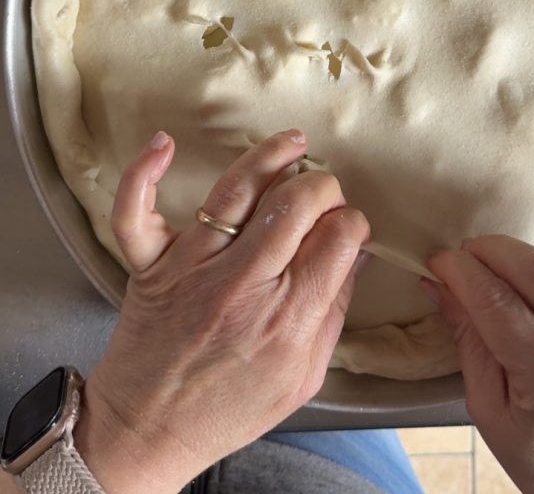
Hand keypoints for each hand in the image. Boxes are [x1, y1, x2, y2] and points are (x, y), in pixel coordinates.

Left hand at [75, 129, 369, 493]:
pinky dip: (143, 175)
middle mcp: (242, 286)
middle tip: (323, 194)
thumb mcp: (303, 377)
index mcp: (288, 319)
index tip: (347, 227)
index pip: (338, 238)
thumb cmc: (229, 409)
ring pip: (236, 192)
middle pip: (296, 205)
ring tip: (294, 142)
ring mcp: (193, 269)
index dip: (352, 222)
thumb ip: (333, 313)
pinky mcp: (152, 265)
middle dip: (322, 186)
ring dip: (270, 155)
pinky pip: (136, 213)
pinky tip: (165, 144)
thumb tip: (356, 253)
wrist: (150, 432)